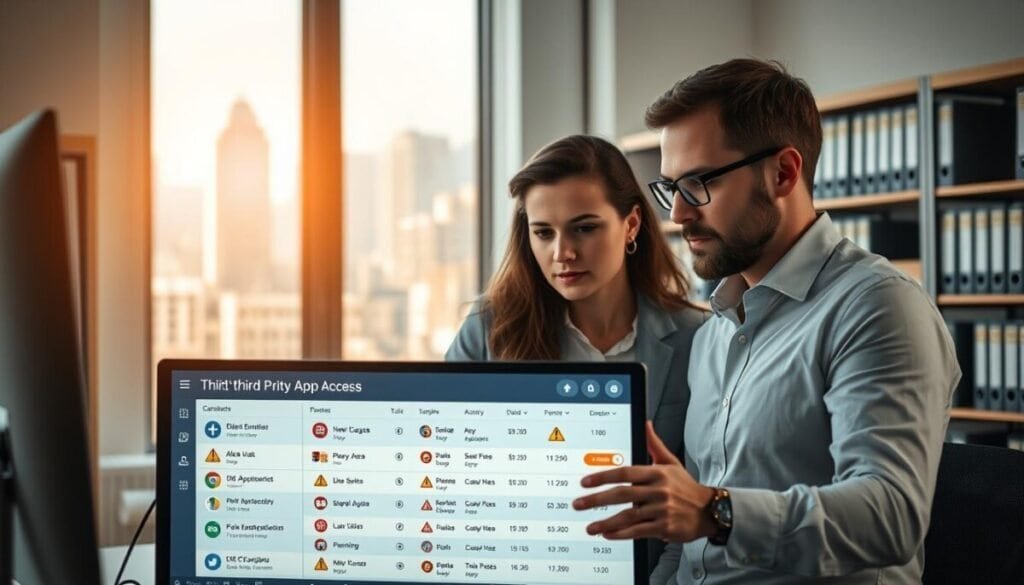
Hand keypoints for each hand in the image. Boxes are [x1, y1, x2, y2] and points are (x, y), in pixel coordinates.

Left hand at [572, 420, 715, 541]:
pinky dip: (622, 534)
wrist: (708, 511)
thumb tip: (646, 423)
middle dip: (597, 500)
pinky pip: (639, 531)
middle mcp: (659, 491)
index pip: (625, 473)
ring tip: (590, 527)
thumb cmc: (685, 487)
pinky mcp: (665, 527)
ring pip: (628, 516)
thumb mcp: (671, 462)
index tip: (585, 482)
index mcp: (657, 473)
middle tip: (579, 504)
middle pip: (622, 495)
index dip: (603, 477)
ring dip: (606, 522)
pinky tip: (608, 535)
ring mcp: (662, 510)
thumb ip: (654, 444)